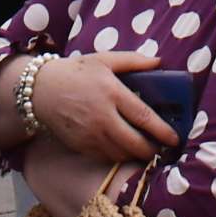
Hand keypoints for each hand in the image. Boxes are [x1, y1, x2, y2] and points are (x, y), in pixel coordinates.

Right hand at [31, 51, 179, 160]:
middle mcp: (102, 117)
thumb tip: (160, 61)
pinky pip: (105, 157)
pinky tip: (124, 151)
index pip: (143, 117)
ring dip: (136, 156)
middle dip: (152, 151)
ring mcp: (90, 135)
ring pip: (121, 154)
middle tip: (162, 150)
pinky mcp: (81, 146)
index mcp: (112, 93)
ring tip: (146, 152)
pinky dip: (118, 157)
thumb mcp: (104, 59)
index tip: (174, 138)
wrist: (41, 90)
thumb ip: (133, 60)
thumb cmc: (76, 72)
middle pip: (134, 143)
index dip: (162, 131)